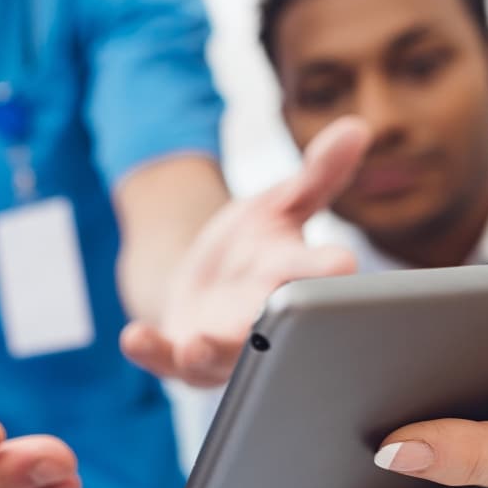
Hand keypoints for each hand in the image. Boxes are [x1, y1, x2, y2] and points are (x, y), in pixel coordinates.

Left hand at [120, 117, 370, 386]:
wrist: (204, 286)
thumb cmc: (254, 248)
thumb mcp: (281, 205)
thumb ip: (318, 174)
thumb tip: (355, 128)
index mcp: (295, 278)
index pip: (320, 273)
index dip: (331, 268)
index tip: (343, 263)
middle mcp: (264, 318)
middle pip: (275, 327)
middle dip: (275, 328)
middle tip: (274, 324)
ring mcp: (223, 343)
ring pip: (222, 356)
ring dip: (210, 351)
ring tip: (198, 345)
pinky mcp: (182, 355)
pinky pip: (167, 359)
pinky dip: (151, 350)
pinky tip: (132, 337)